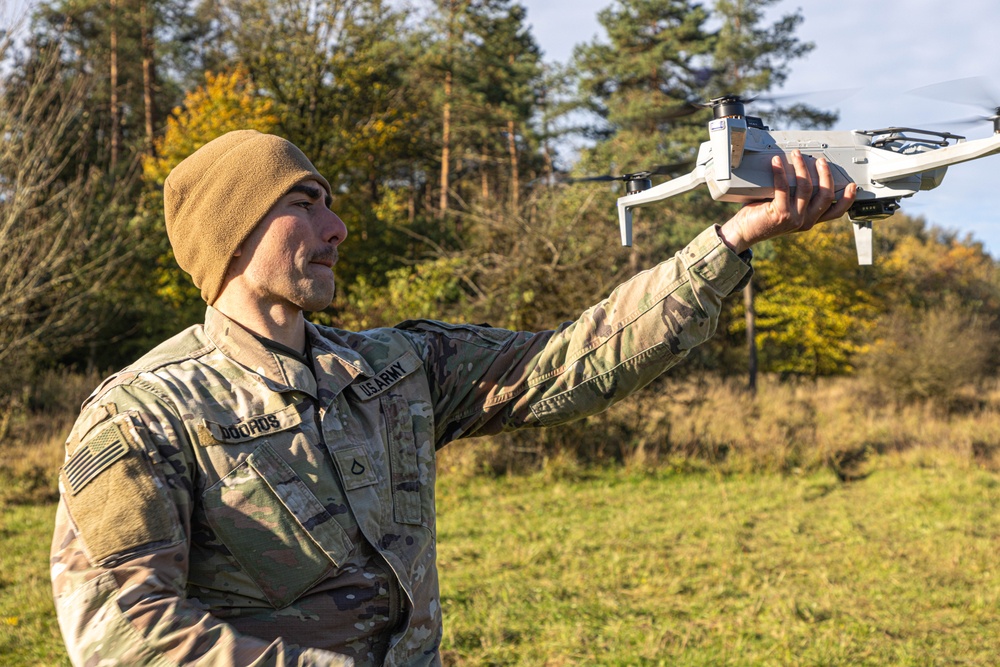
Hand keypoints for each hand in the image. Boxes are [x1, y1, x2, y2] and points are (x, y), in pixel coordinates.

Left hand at [717, 150, 856, 253]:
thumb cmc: (760, 219)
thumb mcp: (784, 208)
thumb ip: (795, 197)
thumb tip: (800, 172)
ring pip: (806, 188)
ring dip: (802, 167)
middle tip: (819, 160)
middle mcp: (804, 221)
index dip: (846, 199)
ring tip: (797, 155)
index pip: (834, 212)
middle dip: (825, 175)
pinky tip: (776, 163)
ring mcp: (793, 218)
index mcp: (808, 221)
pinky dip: (780, 172)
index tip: (852, 185)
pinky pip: (783, 187)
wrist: (743, 233)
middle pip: (824, 196)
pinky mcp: (780, 214)